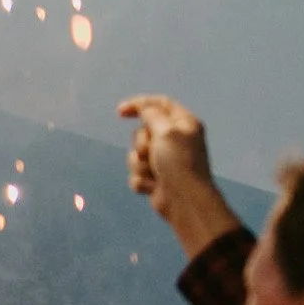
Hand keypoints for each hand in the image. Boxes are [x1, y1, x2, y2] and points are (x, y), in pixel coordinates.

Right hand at [117, 95, 242, 253]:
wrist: (183, 200)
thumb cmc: (179, 163)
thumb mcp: (166, 131)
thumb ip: (152, 115)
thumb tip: (145, 107)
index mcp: (183, 124)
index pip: (159, 104)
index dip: (139, 104)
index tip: (120, 112)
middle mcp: (175, 140)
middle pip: (143, 132)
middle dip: (141, 143)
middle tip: (152, 152)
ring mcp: (164, 160)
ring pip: (135, 155)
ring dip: (140, 164)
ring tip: (155, 173)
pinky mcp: (156, 178)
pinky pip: (136, 174)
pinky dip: (141, 181)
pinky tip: (154, 187)